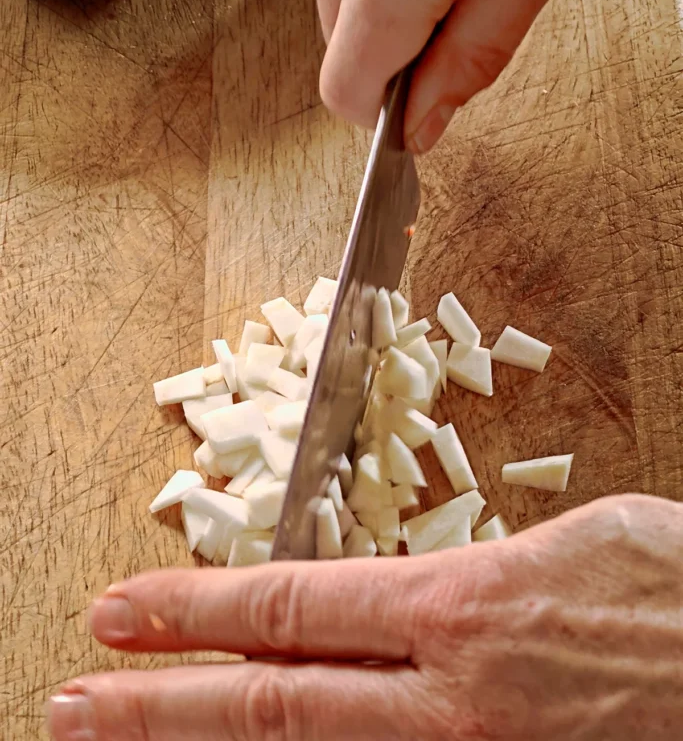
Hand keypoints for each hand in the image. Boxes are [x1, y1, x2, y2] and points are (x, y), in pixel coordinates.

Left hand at [48, 494, 682, 739]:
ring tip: (124, 740)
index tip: (120, 609)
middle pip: (272, 705)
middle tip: (71, 702)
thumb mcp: (580, 543)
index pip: (292, 608)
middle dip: (158, 706)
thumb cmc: (679, 596)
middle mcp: (451, 702)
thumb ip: (481, 574)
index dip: (195, 611)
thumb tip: (426, 594)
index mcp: (463, 611)